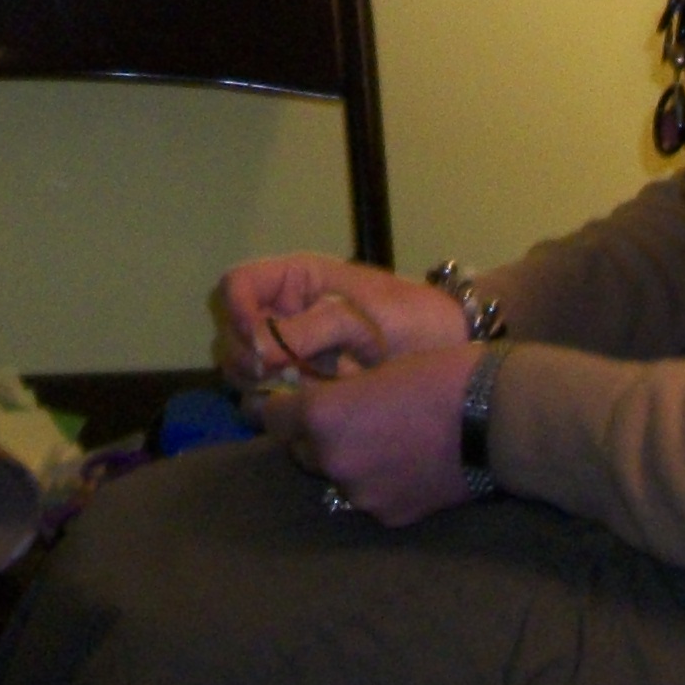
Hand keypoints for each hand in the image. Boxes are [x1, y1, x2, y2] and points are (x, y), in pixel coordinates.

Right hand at [210, 253, 462, 388]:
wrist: (452, 353)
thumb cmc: (414, 320)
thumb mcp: (361, 319)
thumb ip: (305, 331)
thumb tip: (254, 352)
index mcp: (296, 280)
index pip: (237, 284)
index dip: (237, 312)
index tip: (258, 345)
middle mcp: (286, 312)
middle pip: (232, 331)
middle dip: (245, 356)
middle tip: (277, 377)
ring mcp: (292, 350)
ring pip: (245, 368)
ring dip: (261, 384)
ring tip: (301, 391)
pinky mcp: (304, 384)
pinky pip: (272, 395)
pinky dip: (281, 404)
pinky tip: (310, 405)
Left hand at [253, 346, 483, 526]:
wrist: (498, 420)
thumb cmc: (440, 374)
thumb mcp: (378, 365)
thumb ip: (341, 391)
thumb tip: (319, 399)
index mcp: (322, 415)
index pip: (270, 416)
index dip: (278, 406)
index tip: (287, 401)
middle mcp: (331, 460)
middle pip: (300, 451)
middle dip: (314, 436)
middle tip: (345, 419)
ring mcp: (360, 494)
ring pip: (335, 477)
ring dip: (347, 461)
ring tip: (384, 442)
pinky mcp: (389, 516)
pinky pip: (368, 498)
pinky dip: (379, 483)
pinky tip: (407, 465)